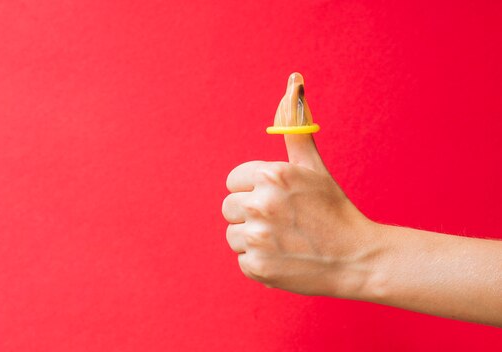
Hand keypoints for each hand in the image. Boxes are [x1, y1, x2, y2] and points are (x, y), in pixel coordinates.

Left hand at [222, 134, 377, 296]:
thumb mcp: (313, 167)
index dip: (253, 190)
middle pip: (228, 208)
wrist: (357, 258)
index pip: (233, 181)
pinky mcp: (257, 266)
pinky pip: (243, 260)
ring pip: (233, 235)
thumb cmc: (332, 209)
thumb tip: (294, 78)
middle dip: (250, 214)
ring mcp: (258, 237)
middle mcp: (261, 203)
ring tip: (284, 240)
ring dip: (253, 240)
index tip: (275, 200)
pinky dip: (261, 263)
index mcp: (271, 175)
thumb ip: (295, 130)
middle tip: (281, 222)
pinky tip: (285, 258)